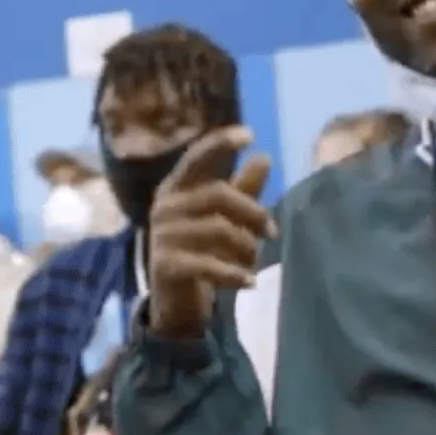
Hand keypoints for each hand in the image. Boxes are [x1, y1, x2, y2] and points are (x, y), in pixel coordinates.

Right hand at [146, 127, 273, 340]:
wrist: (173, 299)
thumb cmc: (200, 249)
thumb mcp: (222, 217)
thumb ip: (242, 189)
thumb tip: (264, 156)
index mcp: (176, 187)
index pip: (197, 157)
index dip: (221, 143)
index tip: (250, 135)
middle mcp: (165, 206)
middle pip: (218, 195)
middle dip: (253, 213)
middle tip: (272, 232)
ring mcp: (163, 235)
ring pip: (219, 231)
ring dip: (246, 248)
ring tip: (254, 262)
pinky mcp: (166, 265)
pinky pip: (209, 265)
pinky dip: (235, 275)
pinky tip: (250, 282)